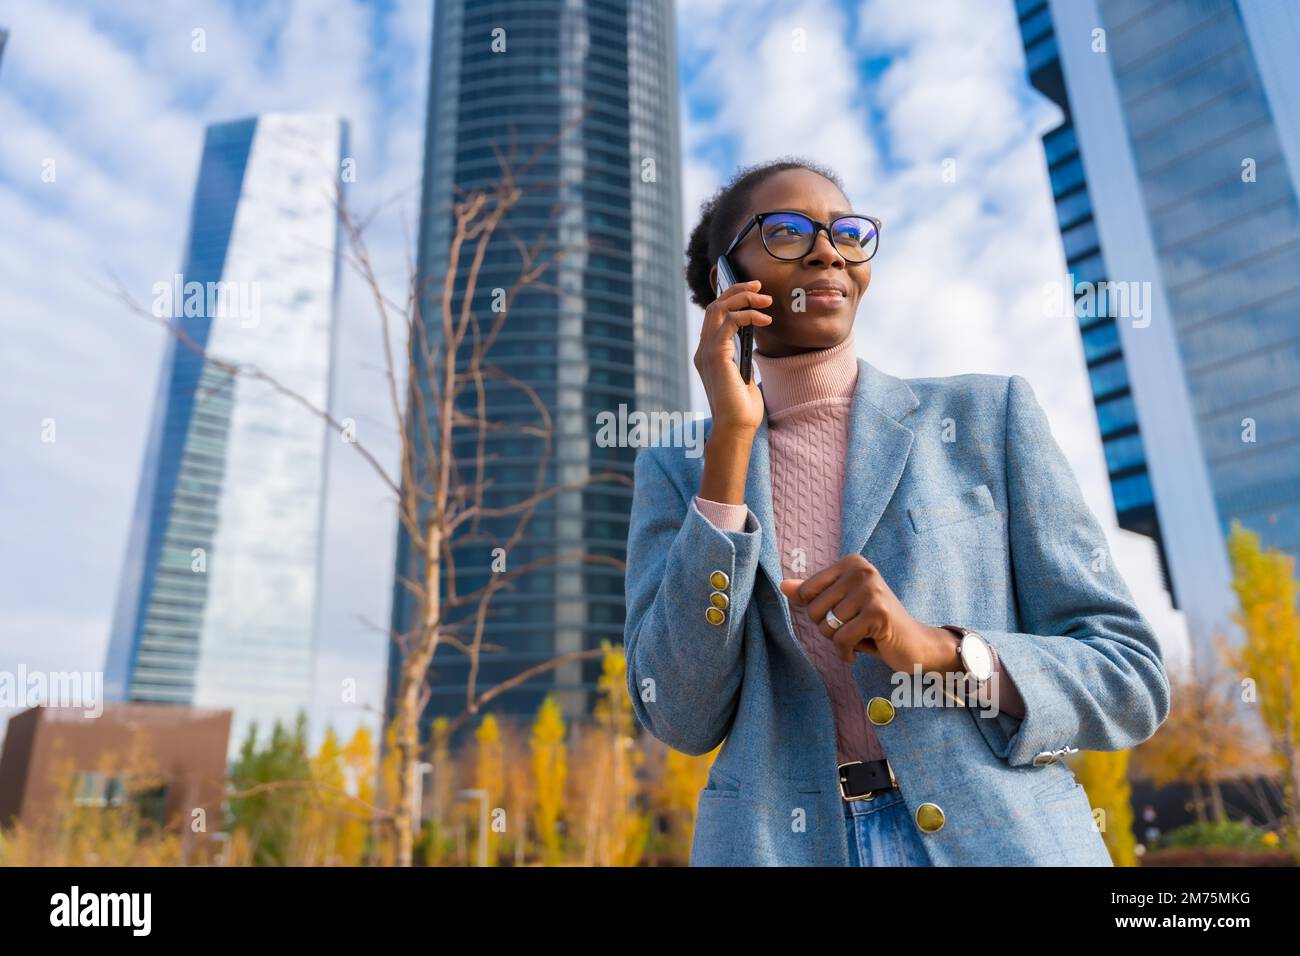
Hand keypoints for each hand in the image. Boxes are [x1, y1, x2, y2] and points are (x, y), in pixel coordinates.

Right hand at [694, 278, 771, 435]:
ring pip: (719, 309)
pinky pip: (729, 322)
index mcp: (708, 355)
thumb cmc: (742, 408)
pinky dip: (747, 315)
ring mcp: (706, 352)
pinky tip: (764, 319)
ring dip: (744, 298)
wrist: (736, 428)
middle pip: (714, 307)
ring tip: (766, 299)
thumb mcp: (744, 376)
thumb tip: (751, 338)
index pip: (714, 317)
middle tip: (759, 286)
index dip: (731, 299)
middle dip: (737, 290)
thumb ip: (741, 357)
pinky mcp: (716, 356)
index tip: (753, 292)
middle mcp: (703, 351)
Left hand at [779, 555, 961, 672]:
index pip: (807, 592)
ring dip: (839, 641)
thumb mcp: (842, 605)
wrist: (914, 644)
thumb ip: (813, 594)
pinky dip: (846, 652)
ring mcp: (871, 590)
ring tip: (860, 637)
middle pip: (815, 610)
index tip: (841, 616)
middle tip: (852, 629)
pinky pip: (842, 639)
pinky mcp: (878, 613)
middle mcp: (862, 570)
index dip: (819, 613)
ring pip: (827, 626)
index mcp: (851, 563)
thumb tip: (783, 585)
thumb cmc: (874, 625)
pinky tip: (859, 651)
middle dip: (828, 629)